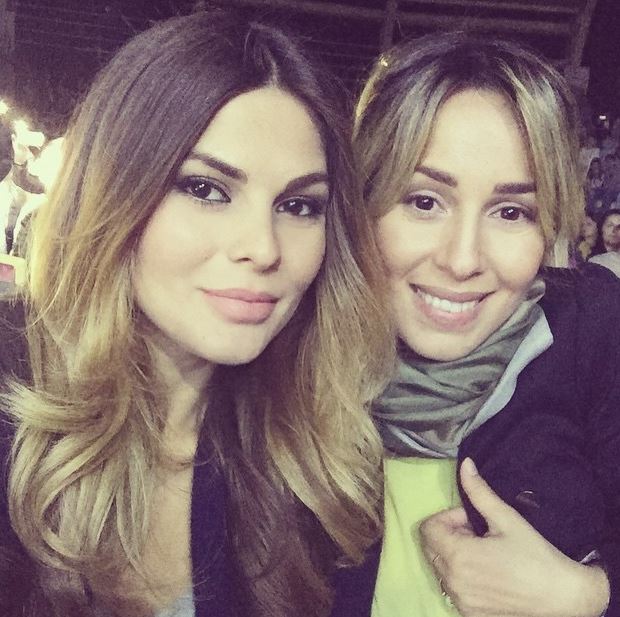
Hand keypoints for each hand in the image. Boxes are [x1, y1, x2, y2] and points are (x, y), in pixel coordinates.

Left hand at [419, 458, 609, 616]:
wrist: (563, 598)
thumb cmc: (535, 555)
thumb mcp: (506, 518)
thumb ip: (479, 491)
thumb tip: (464, 465)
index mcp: (458, 556)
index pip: (428, 528)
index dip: (449, 518)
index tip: (472, 519)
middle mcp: (453, 582)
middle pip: (431, 547)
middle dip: (450, 534)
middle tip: (478, 534)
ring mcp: (461, 601)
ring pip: (440, 567)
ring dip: (454, 555)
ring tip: (484, 552)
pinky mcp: (470, 614)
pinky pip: (453, 587)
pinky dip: (461, 576)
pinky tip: (487, 572)